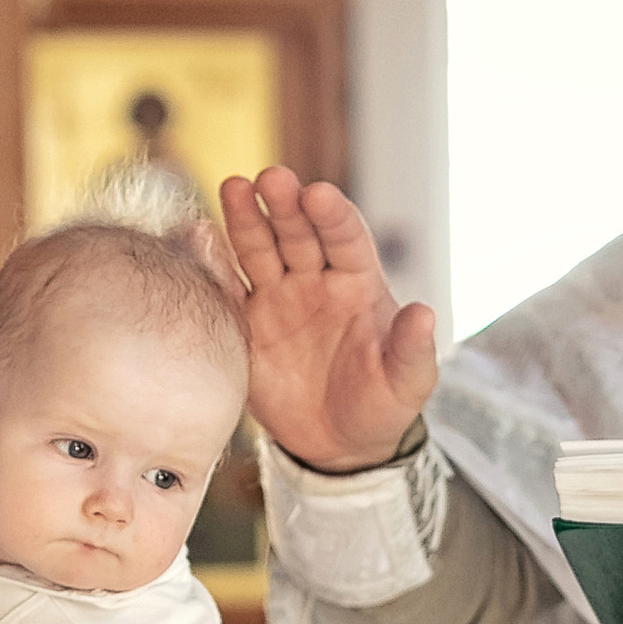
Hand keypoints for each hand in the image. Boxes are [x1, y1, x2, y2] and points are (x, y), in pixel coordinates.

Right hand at [221, 168, 439, 471]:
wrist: (338, 446)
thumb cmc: (382, 406)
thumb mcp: (407, 384)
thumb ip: (413, 350)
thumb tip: (424, 313)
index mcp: (357, 284)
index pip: (345, 237)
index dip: (332, 215)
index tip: (318, 194)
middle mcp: (314, 280)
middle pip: (297, 233)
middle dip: (284, 205)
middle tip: (270, 178)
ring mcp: (276, 299)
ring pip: (259, 250)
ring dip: (245, 219)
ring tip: (232, 187)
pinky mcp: (245, 326)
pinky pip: (226, 292)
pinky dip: (213, 267)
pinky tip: (198, 239)